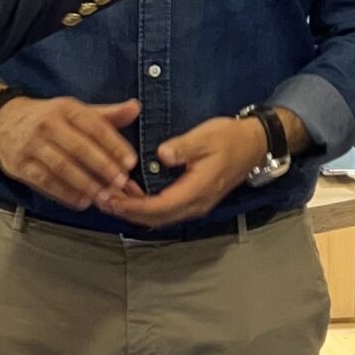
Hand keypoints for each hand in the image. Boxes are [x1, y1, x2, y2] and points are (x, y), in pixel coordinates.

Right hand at [0, 92, 141, 211]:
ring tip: (104, 196)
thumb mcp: (74, 110)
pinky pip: (44, 181)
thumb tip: (135, 108)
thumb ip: (106, 115)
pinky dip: (64, 193)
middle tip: (121, 183)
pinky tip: (81, 201)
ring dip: (86, 183)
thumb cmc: (47, 118)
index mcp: (65, 109)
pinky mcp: (19, 165)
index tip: (131, 162)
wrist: (1, 121)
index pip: (94, 126)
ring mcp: (31, 145)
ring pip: (62, 167)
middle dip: (102, 167)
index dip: (114, 144)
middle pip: (79, 148)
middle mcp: (47, 124)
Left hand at [112, 115, 266, 227]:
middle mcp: (195, 204)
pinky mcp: (193, 200)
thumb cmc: (229, 138)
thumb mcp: (206, 137)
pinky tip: (130, 194)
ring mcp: (195, 204)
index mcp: (197, 190)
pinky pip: (165, 210)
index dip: (133, 205)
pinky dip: (145, 206)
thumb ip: (183, 147)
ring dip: (134, 211)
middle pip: (155, 217)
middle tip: (101, 200)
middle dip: (127, 212)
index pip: (159, 206)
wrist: (253, 145)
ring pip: (159, 216)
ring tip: (109, 198)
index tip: (110, 197)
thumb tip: (162, 155)